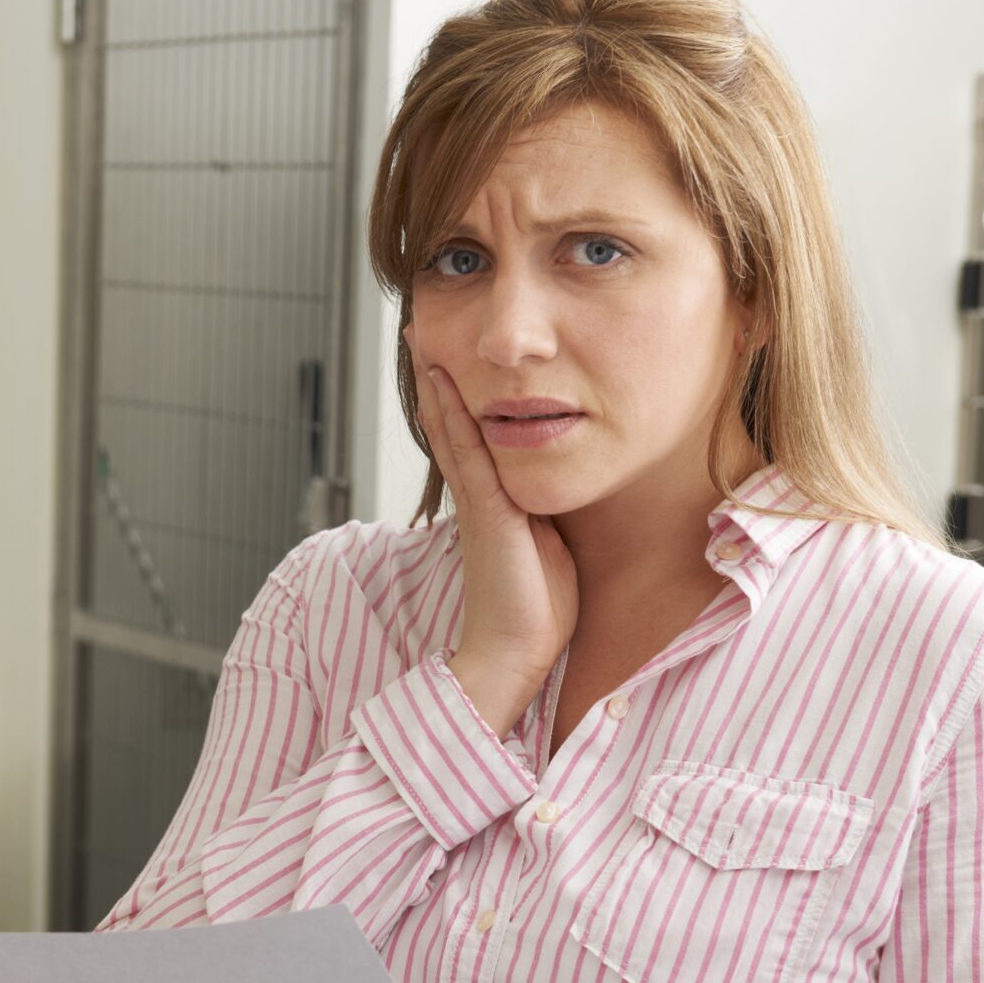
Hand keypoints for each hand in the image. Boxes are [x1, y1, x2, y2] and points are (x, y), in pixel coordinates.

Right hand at [405, 327, 576, 734]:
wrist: (517, 649)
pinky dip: (452, 415)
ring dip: (436, 383)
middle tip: (419, 333)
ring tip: (422, 341)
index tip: (446, 356)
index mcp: (492, 500)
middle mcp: (477, 494)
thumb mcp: (548, 544)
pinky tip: (442, 382)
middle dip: (436, 377)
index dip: (455, 396)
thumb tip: (563, 486)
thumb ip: (547, 512)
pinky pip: (466, 452)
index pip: (468, 436)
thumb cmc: (537, 607)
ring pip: (449, 429)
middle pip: (448, 423)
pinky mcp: (485, 511)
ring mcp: (476, 501)